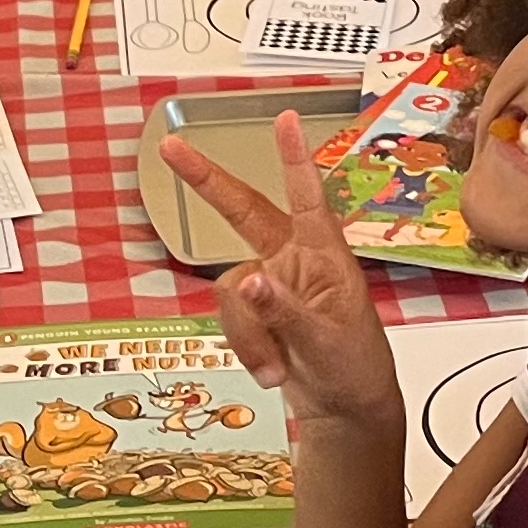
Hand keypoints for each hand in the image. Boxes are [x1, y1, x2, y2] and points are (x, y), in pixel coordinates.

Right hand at [164, 110, 400, 431]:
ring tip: (277, 367)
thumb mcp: (326, 339)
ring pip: (230, 291)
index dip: (294, 157)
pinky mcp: (255, 313)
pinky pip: (230, 319)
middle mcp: (294, 261)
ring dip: (248, 334)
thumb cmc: (355, 367)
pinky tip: (272, 368)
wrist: (345, 409)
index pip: (309, 196)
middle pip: (244, 213)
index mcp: (326, 255)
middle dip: (207, 182)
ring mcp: (271, 286)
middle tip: (171, 148)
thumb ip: (284, 310)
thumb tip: (249, 281)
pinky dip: (246, 347)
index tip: (287, 118)